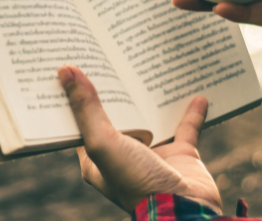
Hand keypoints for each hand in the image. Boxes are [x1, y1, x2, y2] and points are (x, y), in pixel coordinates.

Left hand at [58, 65, 220, 213]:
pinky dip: (191, 111)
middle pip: (117, 115)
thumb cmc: (136, 182)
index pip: (79, 122)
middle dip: (114, 89)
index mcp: (95, 158)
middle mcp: (122, 155)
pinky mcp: (180, 154)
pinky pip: (186, 127)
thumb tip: (65, 72)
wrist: (185, 210)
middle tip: (108, 55)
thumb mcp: (103, 143)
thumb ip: (86, 109)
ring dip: (151, 96)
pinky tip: (197, 93)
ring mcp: (153, 154)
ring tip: (148, 64)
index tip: (69, 67)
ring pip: (150, 117)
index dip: (74, 97)